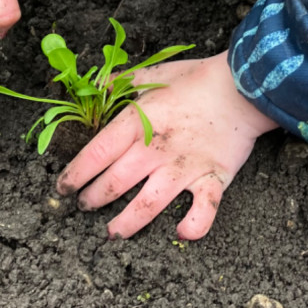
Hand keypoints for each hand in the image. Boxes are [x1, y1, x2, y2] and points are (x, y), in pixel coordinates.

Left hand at [56, 51, 279, 239]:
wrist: (244, 86)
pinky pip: (203, 210)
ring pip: (147, 205)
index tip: (63, 186)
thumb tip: (99, 84)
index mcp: (138, 122)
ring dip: (125, 223)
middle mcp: (155, 149)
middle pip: (114, 183)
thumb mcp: (155, 73)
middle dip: (93, 198)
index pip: (95, 154)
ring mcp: (184, 168)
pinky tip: (181, 234)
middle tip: (85, 205)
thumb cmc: (198, 78)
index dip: (75, 174)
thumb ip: (123, 82)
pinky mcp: (212, 178)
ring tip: (113, 232)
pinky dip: (193, 226)